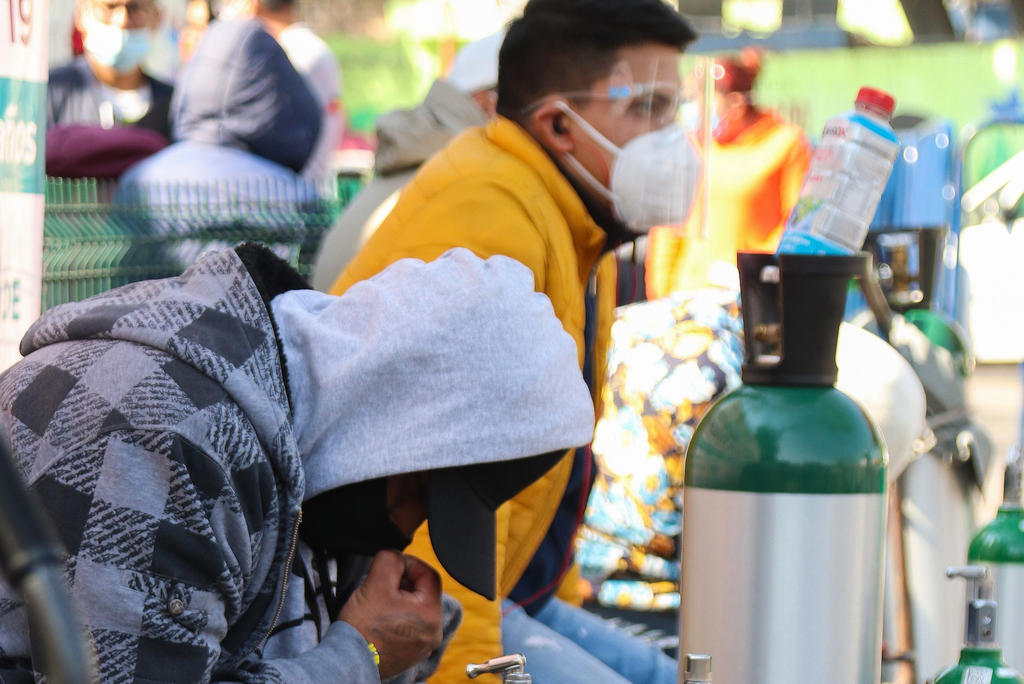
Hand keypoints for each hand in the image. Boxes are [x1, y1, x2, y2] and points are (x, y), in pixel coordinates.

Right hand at [338, 550, 442, 677]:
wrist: (346, 663)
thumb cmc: (362, 628)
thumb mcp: (376, 582)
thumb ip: (391, 560)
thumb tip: (397, 557)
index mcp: (431, 616)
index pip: (429, 575)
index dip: (410, 563)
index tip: (391, 565)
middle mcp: (432, 634)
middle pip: (422, 592)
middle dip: (401, 582)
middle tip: (379, 584)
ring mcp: (421, 646)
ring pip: (413, 608)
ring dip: (396, 598)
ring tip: (376, 602)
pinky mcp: (408, 653)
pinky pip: (407, 625)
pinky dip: (394, 616)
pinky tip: (377, 617)